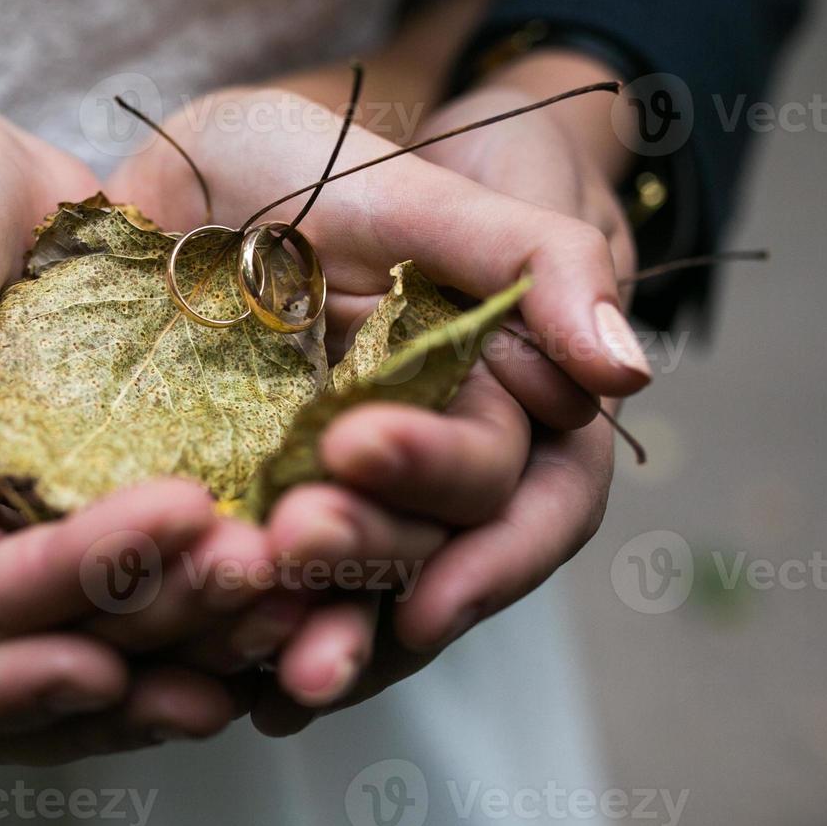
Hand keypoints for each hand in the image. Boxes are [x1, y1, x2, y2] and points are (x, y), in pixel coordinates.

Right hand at [0, 260, 247, 762]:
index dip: (6, 673)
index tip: (106, 652)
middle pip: (15, 668)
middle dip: (135, 637)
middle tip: (238, 586)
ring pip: (82, 652)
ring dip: (186, 638)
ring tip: (282, 600)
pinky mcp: (48, 539)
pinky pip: (121, 602)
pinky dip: (195, 607)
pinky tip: (275, 602)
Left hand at [107, 57, 645, 706]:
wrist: (249, 153)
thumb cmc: (381, 168)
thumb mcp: (458, 193)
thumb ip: (545, 263)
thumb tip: (628, 375)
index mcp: (503, 411)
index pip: (524, 507)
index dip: (488, 561)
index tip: (428, 598)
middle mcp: (421, 465)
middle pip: (423, 549)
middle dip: (372, 558)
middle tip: (301, 541)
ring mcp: (325, 481)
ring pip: (343, 583)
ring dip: (307, 630)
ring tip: (256, 672)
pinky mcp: (239, 483)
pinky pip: (250, 562)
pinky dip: (234, 610)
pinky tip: (198, 661)